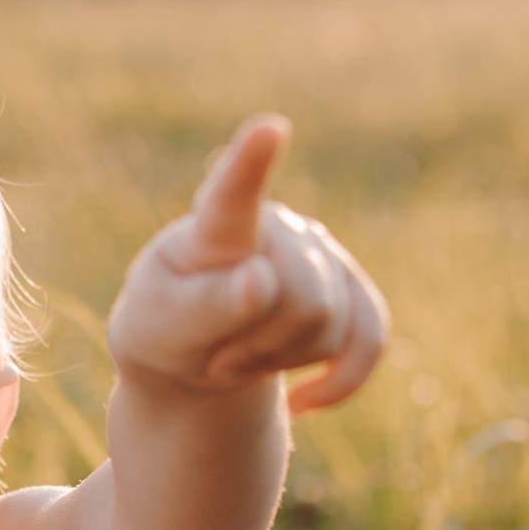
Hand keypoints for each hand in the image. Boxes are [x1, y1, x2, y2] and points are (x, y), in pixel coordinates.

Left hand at [106, 116, 388, 413]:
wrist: (193, 357)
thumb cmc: (165, 330)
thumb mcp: (158, 329)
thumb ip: (204, 306)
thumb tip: (261, 282)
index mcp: (216, 226)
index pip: (232, 196)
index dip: (250, 163)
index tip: (268, 128)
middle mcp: (278, 226)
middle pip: (305, 294)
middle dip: (260, 344)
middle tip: (213, 357)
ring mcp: (321, 255)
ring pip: (333, 323)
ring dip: (280, 361)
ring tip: (234, 357)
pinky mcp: (353, 293)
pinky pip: (370, 340)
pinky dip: (338, 381)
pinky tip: (303, 400)